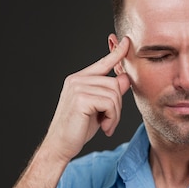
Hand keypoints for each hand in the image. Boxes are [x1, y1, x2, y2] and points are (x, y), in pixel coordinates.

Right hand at [43, 37, 130, 163]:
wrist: (60, 145)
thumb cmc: (77, 129)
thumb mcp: (99, 109)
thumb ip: (110, 93)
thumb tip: (125, 78)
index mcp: (79, 80)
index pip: (102, 63)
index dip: (116, 53)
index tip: (127, 42)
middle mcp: (77, 80)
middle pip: (115, 84)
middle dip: (117, 106)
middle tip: (110, 122)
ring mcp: (78, 87)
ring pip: (114, 95)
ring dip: (115, 115)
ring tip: (106, 126)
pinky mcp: (81, 98)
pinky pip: (110, 104)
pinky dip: (112, 119)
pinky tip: (104, 128)